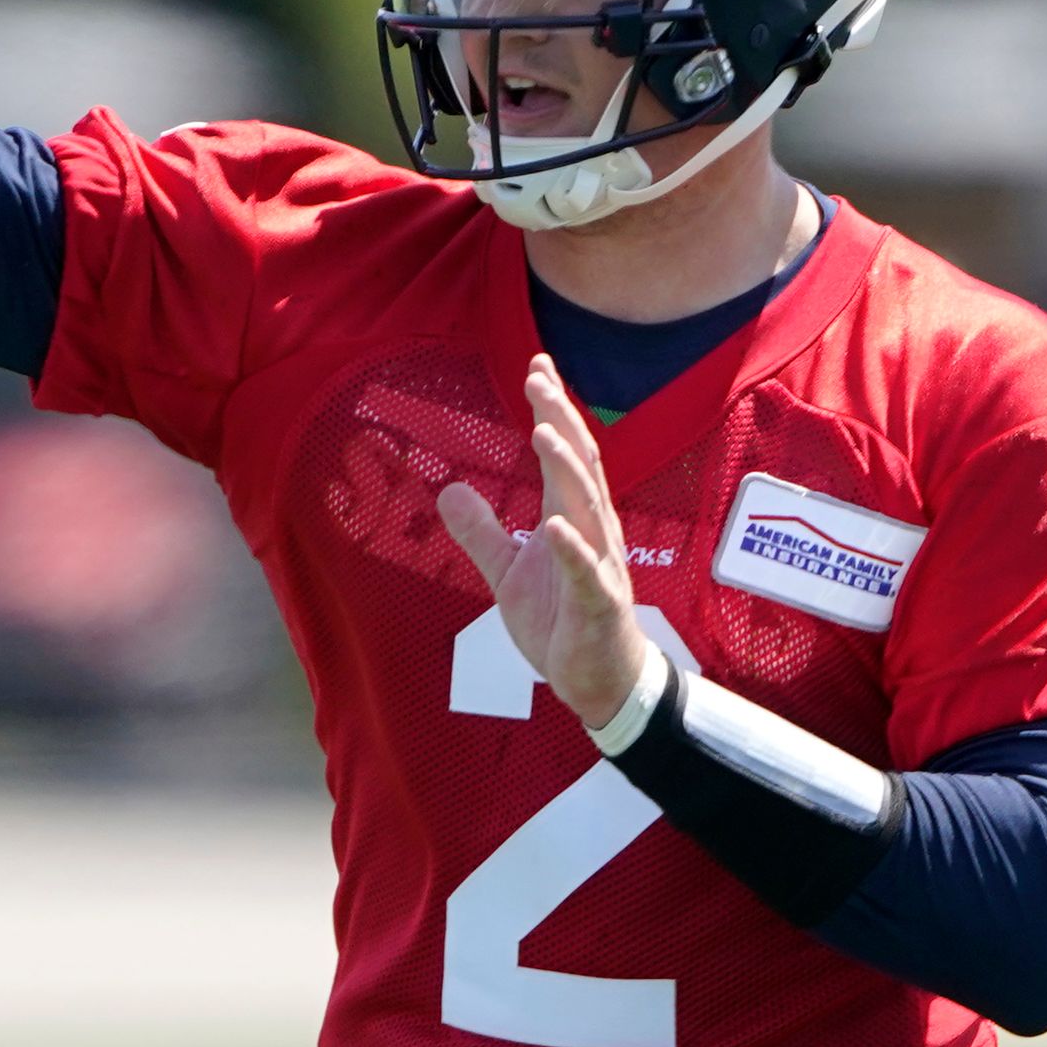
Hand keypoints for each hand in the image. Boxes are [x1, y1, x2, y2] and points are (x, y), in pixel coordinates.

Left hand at [435, 355, 656, 733]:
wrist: (598, 681)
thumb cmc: (561, 621)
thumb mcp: (508, 573)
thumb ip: (481, 531)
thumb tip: (447, 490)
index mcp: (571, 517)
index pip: (564, 453)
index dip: (553, 409)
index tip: (538, 365)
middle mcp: (592, 531)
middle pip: (580, 465)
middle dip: (561, 421)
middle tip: (539, 380)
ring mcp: (599, 565)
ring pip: (589, 508)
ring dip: (568, 469)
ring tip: (544, 432)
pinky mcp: (598, 604)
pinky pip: (586, 573)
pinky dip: (573, 548)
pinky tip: (556, 525)